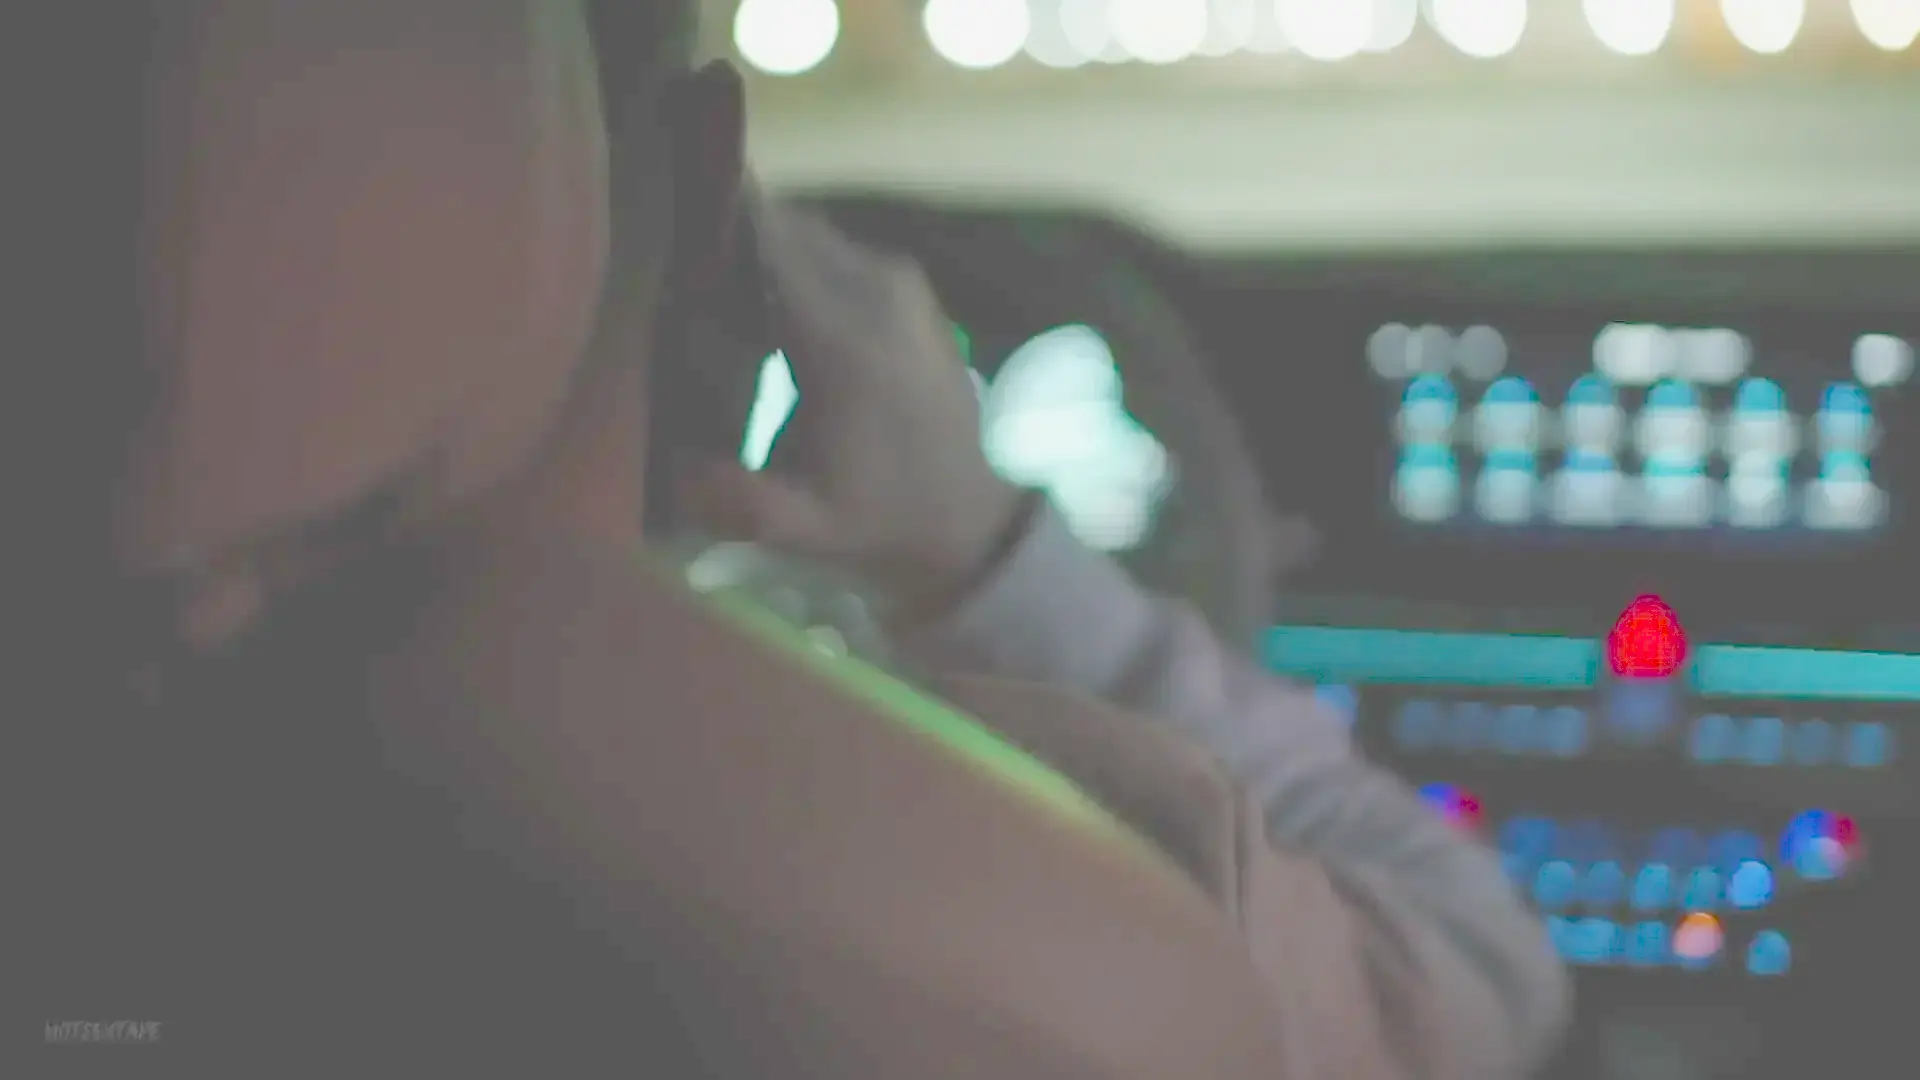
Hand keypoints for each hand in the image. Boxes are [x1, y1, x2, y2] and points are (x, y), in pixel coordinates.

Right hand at [677, 197, 1024, 621]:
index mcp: (844, 340)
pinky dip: (800, 262)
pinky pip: (838, 250)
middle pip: (784, 226)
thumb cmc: (879, 520)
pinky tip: (770, 305)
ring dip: (765, 250)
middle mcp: (877, 292)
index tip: (661, 250)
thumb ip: (730, 497)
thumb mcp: (800, 527)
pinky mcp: (912, 289)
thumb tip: (668, 458)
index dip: (710, 235)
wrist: (973, 520)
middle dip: (732, 240)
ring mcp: (901, 283)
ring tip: (719, 292)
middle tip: (680, 279)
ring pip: (810, 233)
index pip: (765, 242)